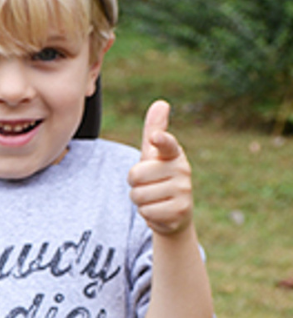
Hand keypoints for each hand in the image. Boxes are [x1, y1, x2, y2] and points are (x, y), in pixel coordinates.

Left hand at [128, 100, 193, 235]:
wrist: (174, 212)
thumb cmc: (159, 177)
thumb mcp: (154, 155)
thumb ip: (154, 130)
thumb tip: (161, 103)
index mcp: (173, 153)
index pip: (166, 144)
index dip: (160, 140)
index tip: (156, 137)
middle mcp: (182, 170)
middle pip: (136, 175)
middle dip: (134, 184)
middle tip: (148, 185)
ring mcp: (184, 191)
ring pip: (139, 196)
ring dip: (139, 201)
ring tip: (153, 198)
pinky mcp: (181, 211)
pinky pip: (146, 212)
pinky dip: (147, 214)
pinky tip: (159, 211)